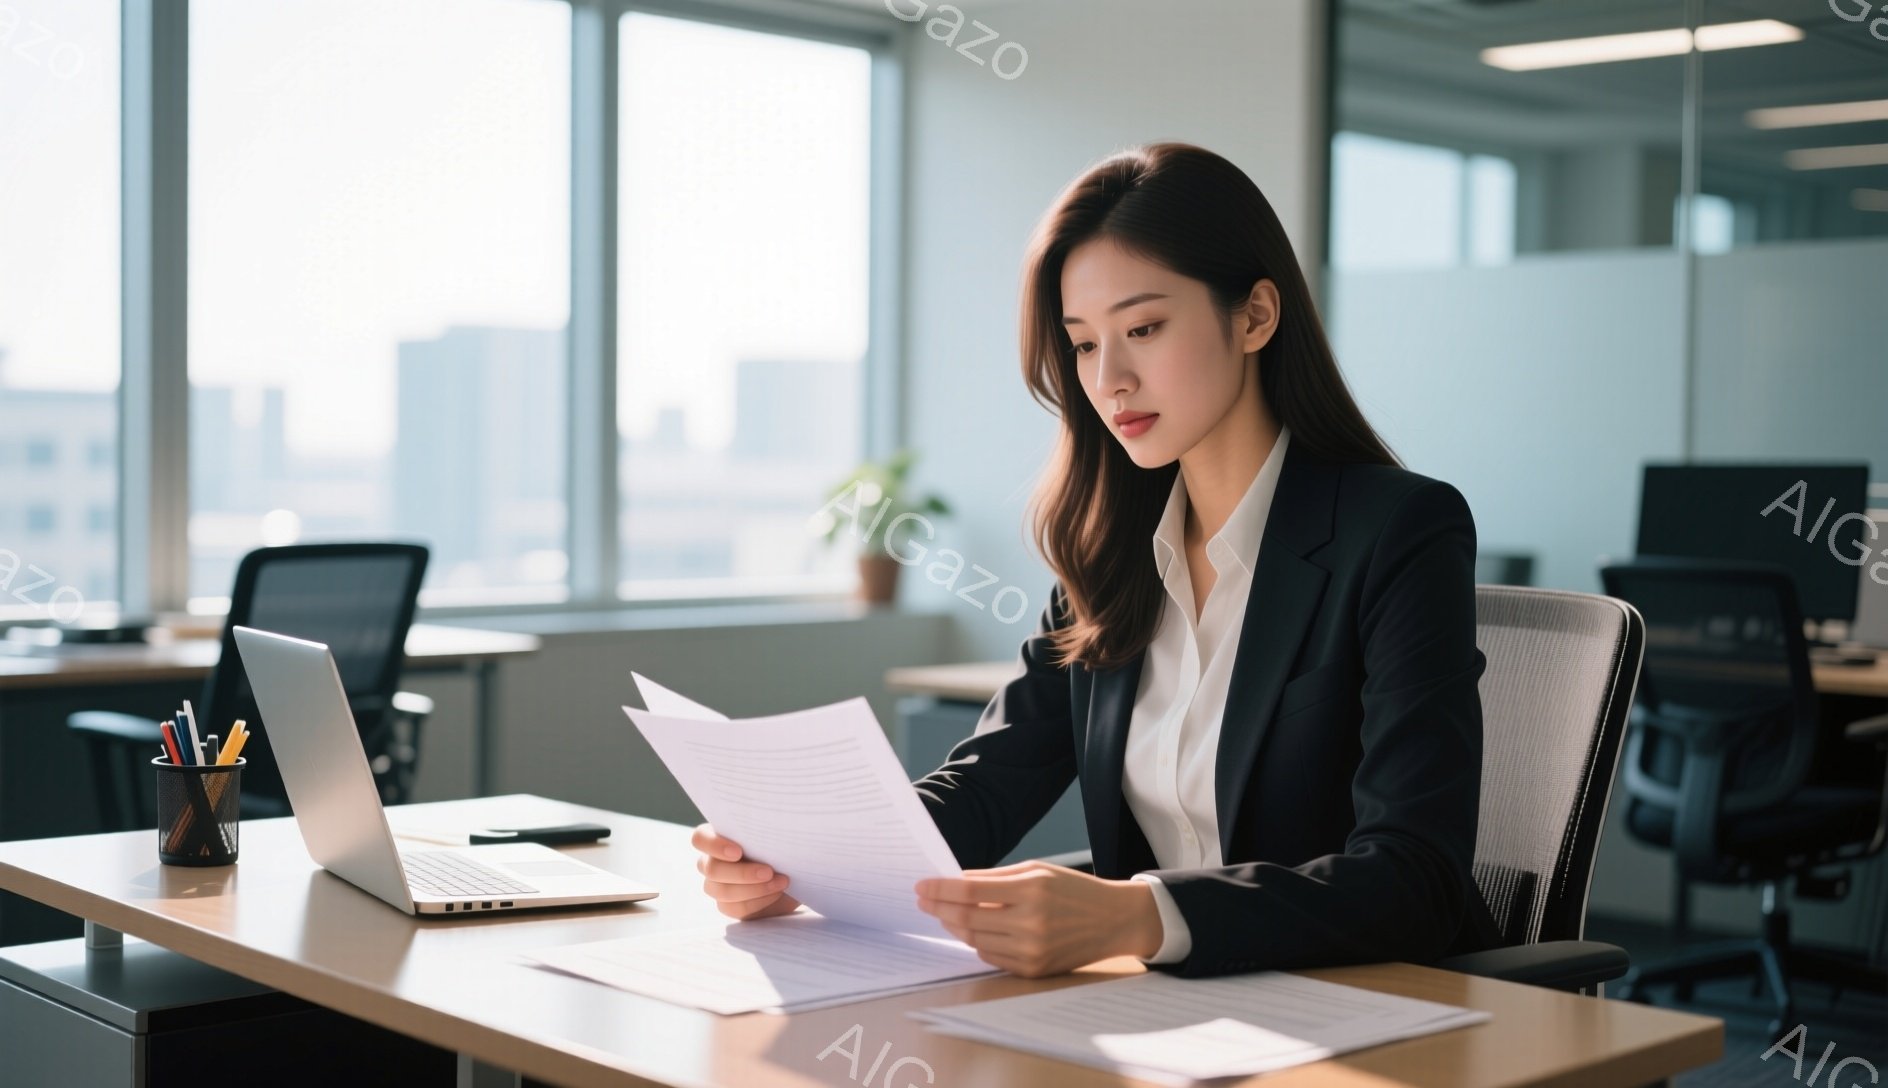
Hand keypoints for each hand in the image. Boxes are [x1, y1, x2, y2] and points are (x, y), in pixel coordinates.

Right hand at [690, 823, 801, 920]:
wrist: (795, 871)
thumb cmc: (782, 846)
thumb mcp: (775, 835)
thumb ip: (765, 830)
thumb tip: (772, 826)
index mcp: (716, 837)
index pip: (700, 838)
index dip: (714, 845)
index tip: (738, 852)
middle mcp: (711, 861)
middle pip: (711, 869)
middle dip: (742, 873)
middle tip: (768, 871)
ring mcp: (717, 885)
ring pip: (723, 891)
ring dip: (754, 888)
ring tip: (781, 882)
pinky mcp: (729, 905)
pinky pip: (736, 908)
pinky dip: (759, 901)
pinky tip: (777, 893)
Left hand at [914, 860, 1163, 977]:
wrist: (1113, 921)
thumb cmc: (1074, 890)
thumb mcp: (1038, 870)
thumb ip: (995, 877)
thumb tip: (956, 880)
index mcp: (1031, 890)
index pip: (969, 891)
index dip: (940, 889)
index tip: (921, 886)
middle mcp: (1030, 922)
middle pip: (967, 918)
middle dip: (939, 908)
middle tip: (923, 900)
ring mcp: (1031, 950)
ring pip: (975, 940)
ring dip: (954, 926)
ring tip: (944, 914)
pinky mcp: (1033, 969)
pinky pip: (991, 957)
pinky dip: (977, 942)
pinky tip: (971, 930)